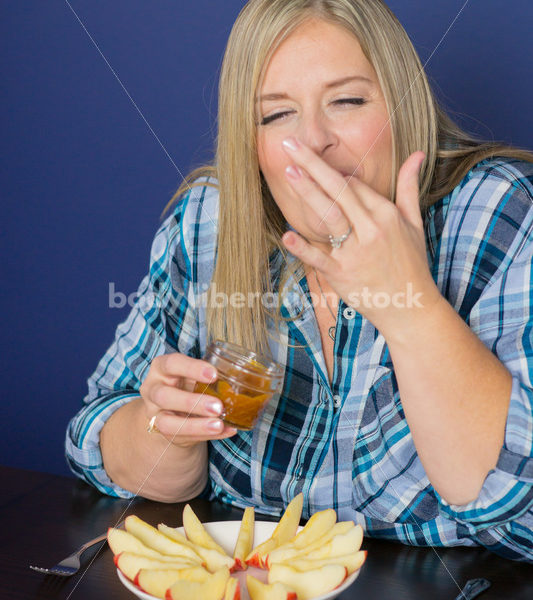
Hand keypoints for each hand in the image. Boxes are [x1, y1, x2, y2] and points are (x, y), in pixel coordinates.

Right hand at [140, 353, 236, 446]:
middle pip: (164, 396)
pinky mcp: (164, 434)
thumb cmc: (185, 383)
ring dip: (196, 425)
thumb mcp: (191, 373)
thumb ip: (207, 375)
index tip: (214, 375)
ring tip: (219, 425)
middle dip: (192, 402)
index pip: (172, 364)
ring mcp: (155, 415)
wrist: (170, 407)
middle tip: (218, 406)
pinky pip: (183, 438)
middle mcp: (152, 391)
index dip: (192, 368)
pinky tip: (226, 430)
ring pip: (168, 423)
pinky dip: (206, 435)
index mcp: (161, 368)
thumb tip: (238, 379)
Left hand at [281, 138, 441, 337]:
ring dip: (308, 193)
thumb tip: (417, 154)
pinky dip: (303, 248)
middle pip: (339, 190)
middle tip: (291, 144)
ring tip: (289, 172)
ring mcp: (356, 252)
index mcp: (386, 214)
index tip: (313, 160)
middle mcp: (371, 229)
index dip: (333, 172)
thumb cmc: (411, 264)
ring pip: (329, 216)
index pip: (354, 185)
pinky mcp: (342, 274)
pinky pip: (320, 258)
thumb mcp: (414, 223)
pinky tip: (287, 235)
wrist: (410, 307)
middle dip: (314, 165)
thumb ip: (408, 187)